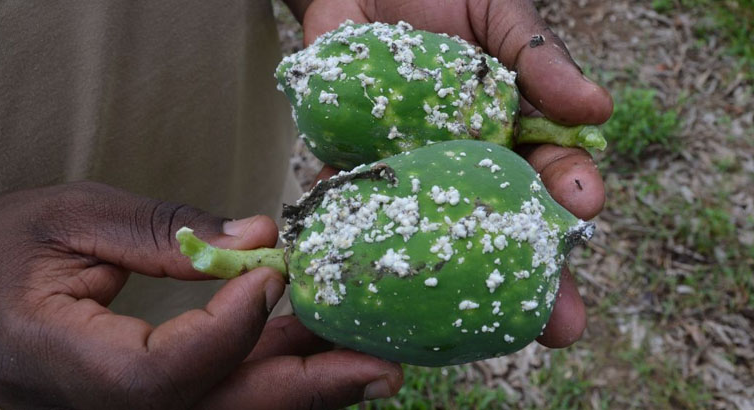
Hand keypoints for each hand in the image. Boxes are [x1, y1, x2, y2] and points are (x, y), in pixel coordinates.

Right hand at [0, 182, 401, 408]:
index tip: (272, 275)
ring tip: (369, 361)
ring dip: (301, 385)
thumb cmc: (4, 246)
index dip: (226, 331)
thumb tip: (260, 238)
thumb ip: (165, 230)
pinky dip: (270, 375)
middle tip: (379, 365)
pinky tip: (317, 351)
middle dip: (303, 387)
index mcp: (55, 362)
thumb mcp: (72, 216)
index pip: (159, 374)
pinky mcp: (141, 408)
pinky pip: (217, 400)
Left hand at [301, 0, 613, 347]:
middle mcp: (463, 166)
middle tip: (561, 324)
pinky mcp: (355, 168)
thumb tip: (597, 109)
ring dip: (453, 283)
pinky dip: (363, 236)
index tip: (585, 207)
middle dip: (532, 277)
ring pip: (436, 236)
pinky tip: (373, 271)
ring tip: (471, 328)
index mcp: (509, 133)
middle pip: (502, 229)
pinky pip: (359, 208)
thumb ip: (538, 55)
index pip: (549, 174)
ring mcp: (411, 173)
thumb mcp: (498, 13)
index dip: (570, 195)